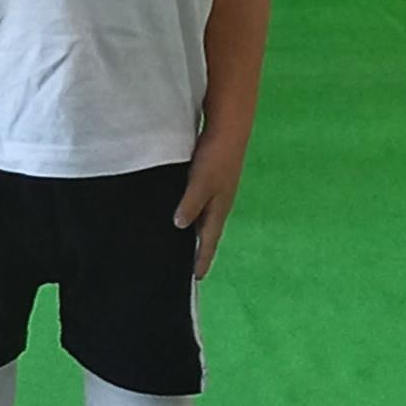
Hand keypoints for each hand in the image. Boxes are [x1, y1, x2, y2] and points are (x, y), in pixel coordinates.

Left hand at [175, 145, 245, 277]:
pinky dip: (190, 213)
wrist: (229, 127)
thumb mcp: (202, 181)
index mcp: (219, 208)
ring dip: (192, 232)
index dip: (202, 259)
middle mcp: (219, 203)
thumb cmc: (216, 155)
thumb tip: (180, 226)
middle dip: (197, 250)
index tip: (195, 279)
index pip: (209, 240)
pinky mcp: (209, 179)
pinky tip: (177, 212)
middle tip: (182, 267)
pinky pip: (198, 204)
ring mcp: (215, 191)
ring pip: (202, 218)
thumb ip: (191, 203)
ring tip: (176, 245)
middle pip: (206, 233)